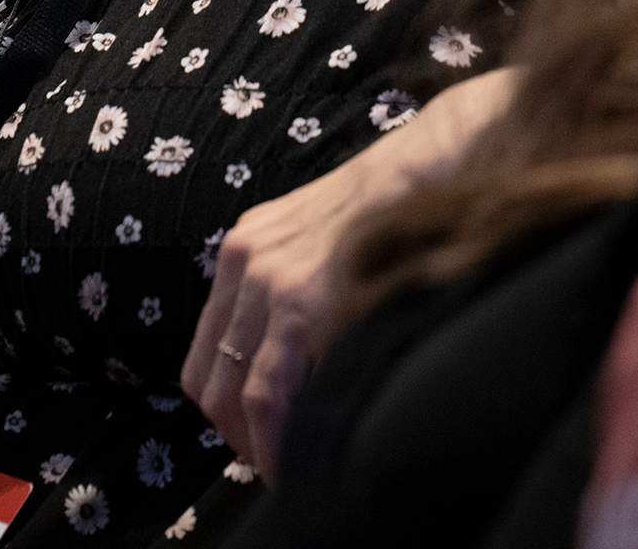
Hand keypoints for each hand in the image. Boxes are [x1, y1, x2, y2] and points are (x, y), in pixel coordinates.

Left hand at [181, 66, 515, 482]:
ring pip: (235, 397)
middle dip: (238, 439)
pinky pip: (271, 395)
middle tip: (276, 466)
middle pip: (210, 383)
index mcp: (245, 248)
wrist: (431, 164)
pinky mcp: (307, 304)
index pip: (206, 354)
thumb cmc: (389, 206)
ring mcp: (274, 282)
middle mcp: (247, 262)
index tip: (255, 440)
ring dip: (259, 449)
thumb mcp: (318, 236)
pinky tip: (304, 460)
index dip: (225, 410)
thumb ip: (291, 285)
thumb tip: (289, 363)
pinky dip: (279, 443)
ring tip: (292, 472)